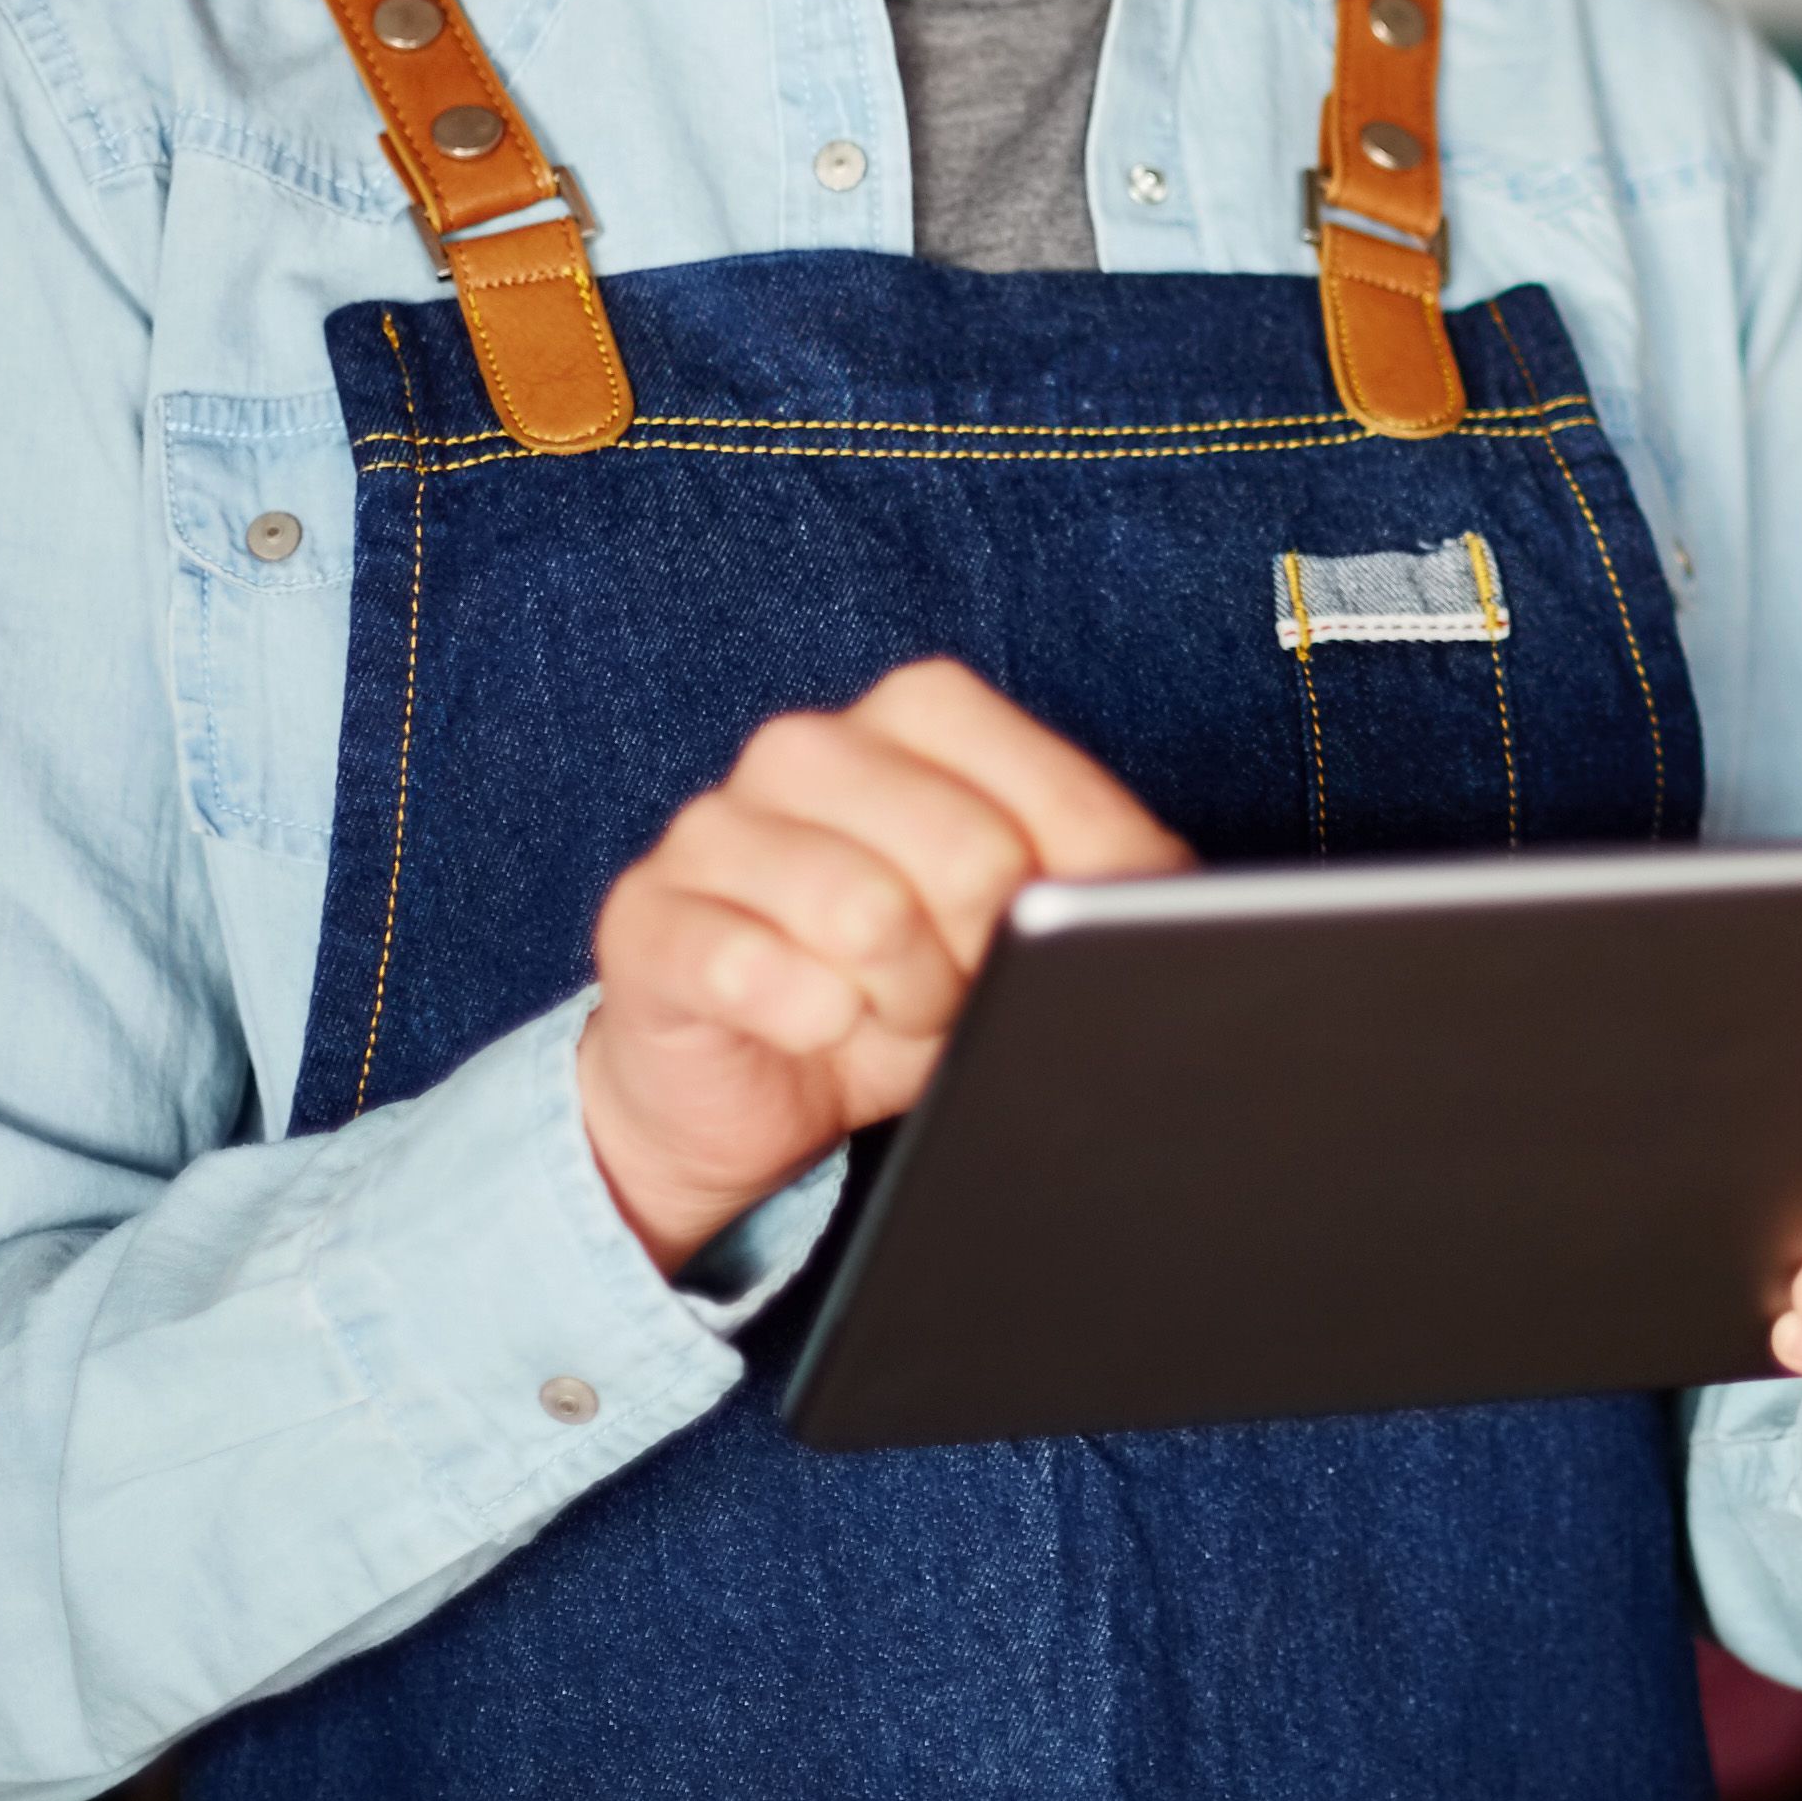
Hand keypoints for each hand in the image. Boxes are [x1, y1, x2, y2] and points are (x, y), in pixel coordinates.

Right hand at [573, 659, 1187, 1273]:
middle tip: (966, 997)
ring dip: (903, 998)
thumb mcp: (1021, 928)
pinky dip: (809, 1020)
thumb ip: (1094, 881)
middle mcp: (806, 747)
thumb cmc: (899, 987)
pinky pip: (748, 967)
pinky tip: (815, 1027)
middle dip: (989, 959)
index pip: (1046, 782)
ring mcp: (713, 824)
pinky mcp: (646, 915)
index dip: (1085, 893)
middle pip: (967, 853)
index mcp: (916, 714)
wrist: (747, 1085)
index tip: (1077, 947)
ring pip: (861, 911)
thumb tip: (1155, 890)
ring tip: (893, 1013)